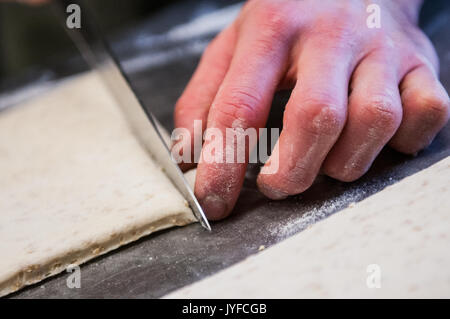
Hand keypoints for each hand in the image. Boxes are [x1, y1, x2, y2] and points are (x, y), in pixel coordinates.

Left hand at [174, 0, 449, 219]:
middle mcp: (330, 36)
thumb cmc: (286, 21)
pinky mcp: (421, 63)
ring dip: (344, 161)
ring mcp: (381, 48)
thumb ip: (202, 98)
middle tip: (276, 183)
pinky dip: (401, 142)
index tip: (215, 201)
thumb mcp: (231, 46)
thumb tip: (189, 156)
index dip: (223, 164)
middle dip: (292, 171)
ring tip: (323, 159)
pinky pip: (427, 114)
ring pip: (374, 121)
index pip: (239, 105)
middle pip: (316, 117)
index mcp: (272, 28)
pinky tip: (373, 139)